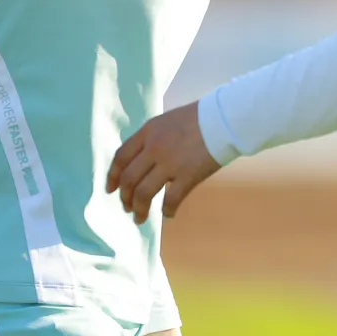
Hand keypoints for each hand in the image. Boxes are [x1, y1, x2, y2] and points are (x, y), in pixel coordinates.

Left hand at [108, 103, 221, 224]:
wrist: (225, 118)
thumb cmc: (199, 117)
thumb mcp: (168, 121)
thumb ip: (153, 138)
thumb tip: (143, 159)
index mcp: (148, 132)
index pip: (121, 157)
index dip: (113, 176)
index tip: (110, 189)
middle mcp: (154, 148)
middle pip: (129, 179)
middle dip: (125, 197)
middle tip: (127, 207)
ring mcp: (170, 163)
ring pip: (143, 193)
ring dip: (139, 209)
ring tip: (139, 218)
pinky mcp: (188, 176)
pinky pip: (171, 200)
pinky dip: (167, 210)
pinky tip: (169, 214)